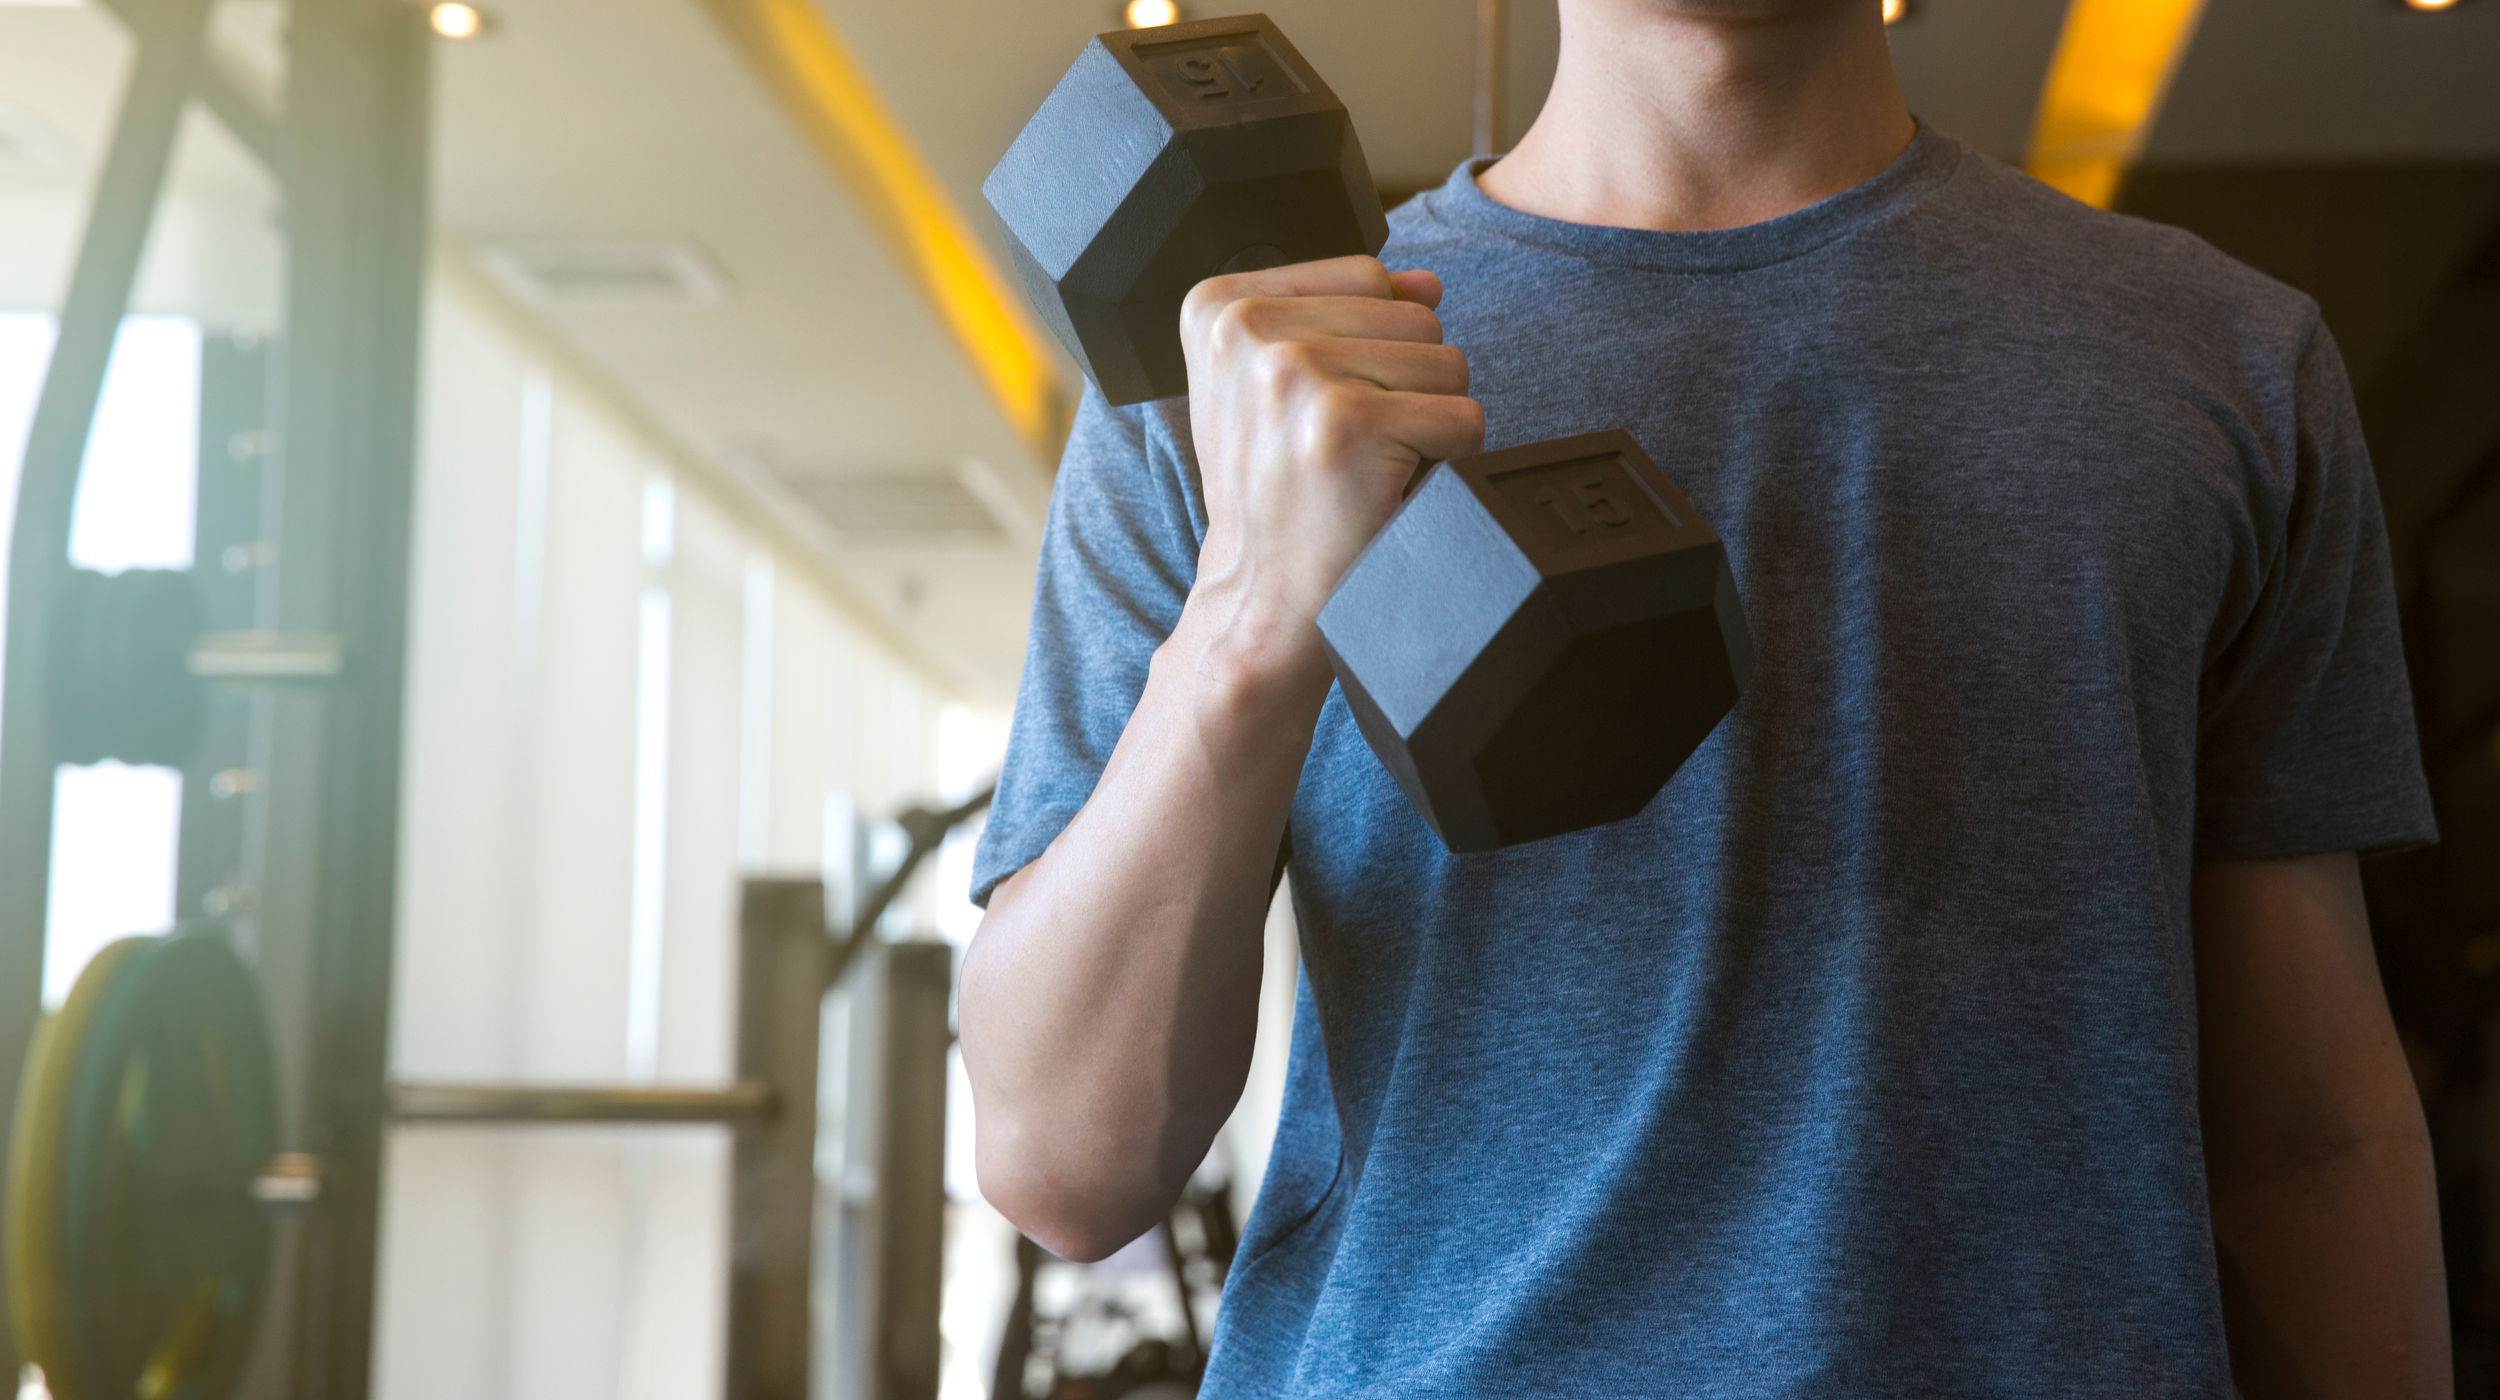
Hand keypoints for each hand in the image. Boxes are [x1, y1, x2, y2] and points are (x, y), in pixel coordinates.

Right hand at [1176, 256, 1484, 684]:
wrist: (1260, 595)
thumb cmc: (1276, 493)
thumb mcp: (1280, 384)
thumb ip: (1346, 316)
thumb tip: (1428, 282)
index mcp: (1218, 305)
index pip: (1365, 275)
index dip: (1370, 347)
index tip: (1318, 408)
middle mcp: (1246, 329)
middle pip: (1413, 314)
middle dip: (1406, 385)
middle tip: (1347, 446)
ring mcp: (1293, 373)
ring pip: (1447, 360)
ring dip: (1427, 422)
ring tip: (1366, 465)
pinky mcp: (1346, 422)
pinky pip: (1463, 417)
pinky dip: (1448, 461)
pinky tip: (1388, 489)